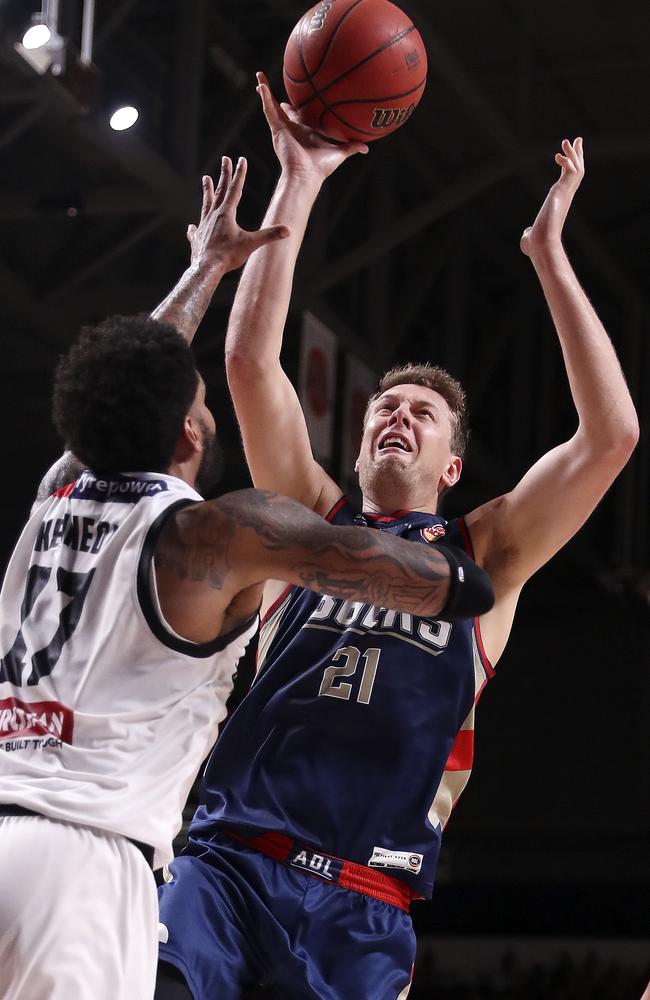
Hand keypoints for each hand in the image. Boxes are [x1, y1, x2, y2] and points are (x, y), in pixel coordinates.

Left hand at [187, 157, 288, 272]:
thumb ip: (269, 235)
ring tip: (205, 179)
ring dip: (207, 191)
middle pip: (220, 191)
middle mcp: (213, 216)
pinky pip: (196, 231)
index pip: (235, 189)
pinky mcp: (197, 239)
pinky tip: (192, 227)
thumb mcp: (251, 244)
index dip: (240, 174)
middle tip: (224, 159)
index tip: (241, 160)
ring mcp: (203, 226)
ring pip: (206, 204)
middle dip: (224, 174)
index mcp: (226, 214)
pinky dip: (195, 228)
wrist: (206, 269)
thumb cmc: (228, 256)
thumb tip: (288, 230)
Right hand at [256, 70, 367, 182]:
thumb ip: (352, 147)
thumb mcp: (340, 152)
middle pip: (282, 110)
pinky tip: (260, 84)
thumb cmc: (321, 168)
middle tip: (272, 87)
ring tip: (259, 77)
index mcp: (304, 132)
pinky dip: (265, 96)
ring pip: (271, 106)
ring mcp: (282, 128)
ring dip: (265, 91)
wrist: (306, 175)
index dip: (297, 109)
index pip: (299, 117)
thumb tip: (366, 148)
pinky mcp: (276, 129)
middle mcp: (291, 129)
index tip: (297, 99)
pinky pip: (269, 109)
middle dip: (276, 100)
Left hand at [520, 137, 583, 257]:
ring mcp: (565, 194)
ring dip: (573, 153)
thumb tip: (527, 233)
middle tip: (576, 140)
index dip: (568, 168)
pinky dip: (566, 161)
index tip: (565, 157)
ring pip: (577, 168)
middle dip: (577, 155)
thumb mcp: (530, 235)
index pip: (568, 182)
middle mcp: (565, 197)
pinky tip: (557, 156)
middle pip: (577, 171)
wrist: (540, 246)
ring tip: (567, 140)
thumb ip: (530, 231)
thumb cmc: (535, 245)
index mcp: (559, 203)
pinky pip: (570, 171)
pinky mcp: (562, 192)